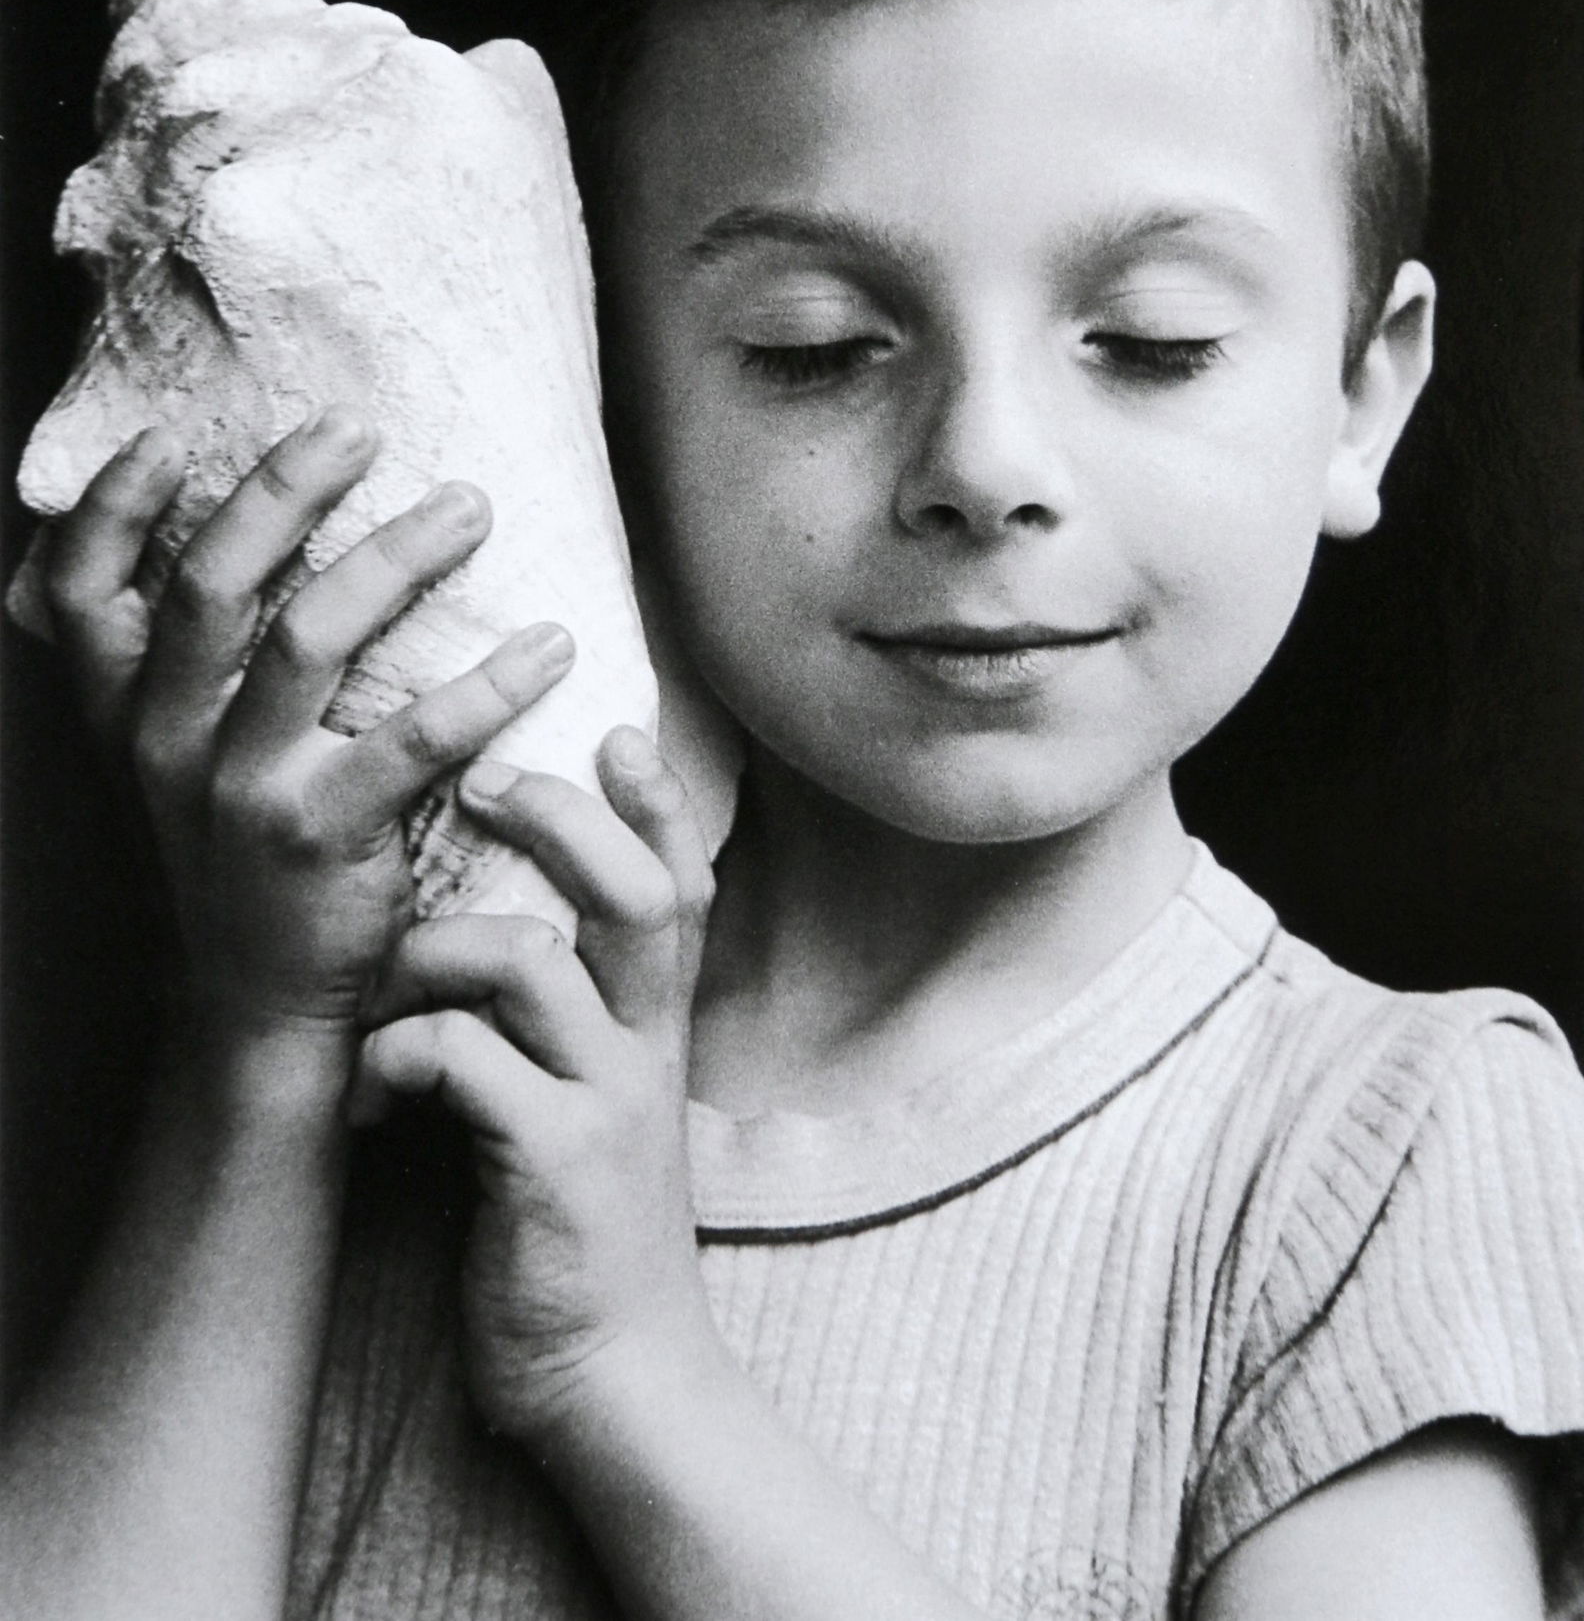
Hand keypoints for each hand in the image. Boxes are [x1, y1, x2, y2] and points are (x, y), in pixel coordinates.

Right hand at [39, 410, 576, 1048]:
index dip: (111, 509)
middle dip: (281, 490)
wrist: (261, 1005)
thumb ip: (173, 662)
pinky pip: (414, 739)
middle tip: (355, 427)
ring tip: (469, 507)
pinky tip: (549, 646)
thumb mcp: (175, 759)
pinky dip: (488, 683)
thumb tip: (202, 524)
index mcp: (126, 711)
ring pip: (308, 636)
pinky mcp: (321, 837)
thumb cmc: (240, 851)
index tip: (164, 437)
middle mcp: (167, 741)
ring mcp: (240, 789)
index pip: (81, 593)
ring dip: (396, 557)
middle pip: (211, 584)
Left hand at [350, 729, 716, 1444]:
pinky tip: (376, 1095)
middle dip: (562, 816)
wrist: (618, 1384)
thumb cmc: (580, 1233)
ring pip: (533, 958)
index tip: (617, 723)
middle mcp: (645, 1050)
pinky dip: (401, 1054)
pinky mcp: (552, 1164)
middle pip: (634, 892)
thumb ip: (572, 1022)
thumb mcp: (598, 1107)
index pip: (683, 885)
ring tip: (388, 978)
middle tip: (487, 778)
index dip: (659, 801)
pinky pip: (464, 1060)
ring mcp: (606, 1103)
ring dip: (437, 948)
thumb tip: (496, 931)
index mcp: (655, 1030)